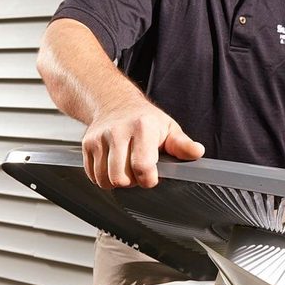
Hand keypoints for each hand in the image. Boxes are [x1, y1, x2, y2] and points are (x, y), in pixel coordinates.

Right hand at [81, 99, 204, 188]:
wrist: (115, 102)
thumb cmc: (145, 119)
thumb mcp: (169, 128)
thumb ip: (182, 145)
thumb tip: (197, 152)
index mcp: (142, 128)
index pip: (142, 167)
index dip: (149, 180)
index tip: (153, 175)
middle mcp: (118, 131)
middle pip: (120, 178)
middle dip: (132, 182)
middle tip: (138, 171)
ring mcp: (99, 138)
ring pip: (105, 180)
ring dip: (117, 181)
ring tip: (126, 168)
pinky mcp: (87, 144)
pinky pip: (93, 176)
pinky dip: (103, 177)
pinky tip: (113, 166)